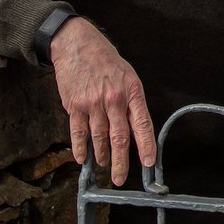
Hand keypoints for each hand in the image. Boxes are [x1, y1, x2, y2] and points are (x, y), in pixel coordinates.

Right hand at [48, 17, 155, 185]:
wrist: (78, 44)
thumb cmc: (106, 61)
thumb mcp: (128, 76)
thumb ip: (131, 101)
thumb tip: (134, 128)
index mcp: (132, 91)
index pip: (142, 124)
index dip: (146, 146)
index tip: (148, 163)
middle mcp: (114, 99)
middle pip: (119, 138)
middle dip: (121, 162)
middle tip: (120, 178)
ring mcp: (93, 103)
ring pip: (99, 138)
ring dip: (102, 156)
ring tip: (104, 166)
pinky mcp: (75, 106)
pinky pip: (78, 132)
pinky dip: (80, 148)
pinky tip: (82, 158)